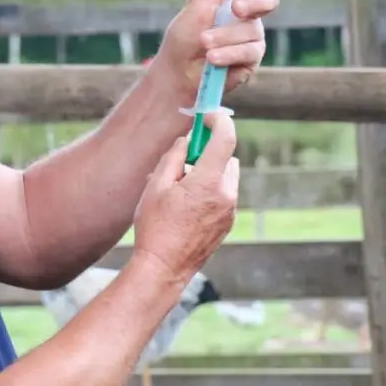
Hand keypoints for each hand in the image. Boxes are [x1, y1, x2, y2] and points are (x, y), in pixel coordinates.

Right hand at [131, 112, 239, 284]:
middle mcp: (226, 195)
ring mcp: (230, 212)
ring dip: (209, 173)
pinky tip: (186, 207)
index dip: (218, 121)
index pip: (226, 139)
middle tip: (183, 160)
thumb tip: (186, 142)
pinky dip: (210, 192)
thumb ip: (174, 157)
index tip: (206, 116)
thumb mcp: (156, 186)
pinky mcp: (227, 224)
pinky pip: (224, 196)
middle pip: (227, 158)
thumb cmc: (155, 227)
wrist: (164, 269)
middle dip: (208, 153)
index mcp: (209, 182)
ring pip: (226, 178)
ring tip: (180, 190)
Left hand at [151, 0, 279, 102]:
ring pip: (252, 29)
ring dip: (225, 36)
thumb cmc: (185, 36)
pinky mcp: (252, 57)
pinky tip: (212, 58)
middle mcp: (249, 11)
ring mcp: (252, 35)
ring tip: (204, 43)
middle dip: (255, 1)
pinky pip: (249, 51)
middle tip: (236, 8)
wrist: (178, 73)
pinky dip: (228, 53)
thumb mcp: (194, 2)